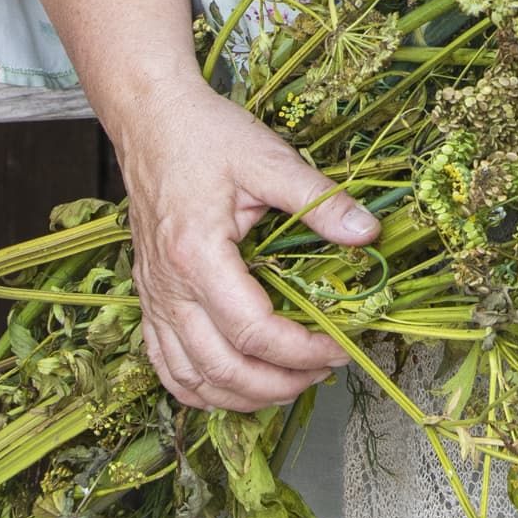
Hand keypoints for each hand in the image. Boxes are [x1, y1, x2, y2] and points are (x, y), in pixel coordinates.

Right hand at [116, 75, 379, 414]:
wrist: (151, 121)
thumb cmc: (206, 135)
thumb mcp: (269, 158)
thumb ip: (319, 199)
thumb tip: (368, 232)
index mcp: (197, 254)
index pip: (253, 330)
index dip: (301, 350)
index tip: (339, 347)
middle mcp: (169, 287)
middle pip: (222, 368)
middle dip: (279, 384)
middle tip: (323, 372)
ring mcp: (154, 297)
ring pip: (191, 378)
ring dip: (241, 396)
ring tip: (288, 385)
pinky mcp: (149, 297)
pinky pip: (165, 364)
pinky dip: (199, 389)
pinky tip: (232, 388)